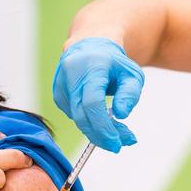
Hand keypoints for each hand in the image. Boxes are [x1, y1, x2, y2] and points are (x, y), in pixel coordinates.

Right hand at [52, 37, 144, 152]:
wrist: (91, 46)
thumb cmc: (114, 63)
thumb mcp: (132, 75)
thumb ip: (130, 94)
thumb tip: (121, 114)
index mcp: (91, 66)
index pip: (92, 102)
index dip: (103, 126)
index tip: (117, 142)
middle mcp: (71, 74)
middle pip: (82, 115)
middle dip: (101, 135)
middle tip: (120, 144)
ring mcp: (61, 84)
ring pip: (77, 119)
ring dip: (97, 131)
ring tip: (117, 130)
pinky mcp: (58, 94)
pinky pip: (74, 116)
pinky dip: (88, 123)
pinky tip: (101, 118)